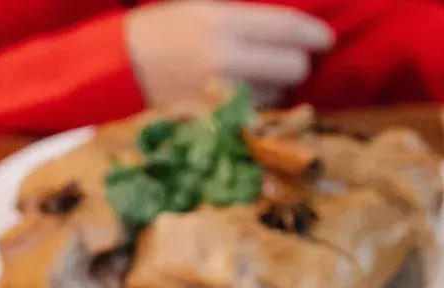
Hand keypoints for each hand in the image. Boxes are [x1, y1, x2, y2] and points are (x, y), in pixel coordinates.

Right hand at [124, 1, 333, 108]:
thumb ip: (247, 16)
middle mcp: (226, 59)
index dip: (314, 34)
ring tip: (253, 77)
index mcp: (223, 21)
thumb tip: (291, 28)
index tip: (325, 39)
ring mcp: (221, 94)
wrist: (118, 69)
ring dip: (275, 87)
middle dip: (296, 64)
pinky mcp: (214, 121)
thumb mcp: (203, 7)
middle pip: (292, 67)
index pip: (288, 28)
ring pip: (276, 95)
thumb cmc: (161, 31)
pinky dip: (256, 107)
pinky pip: (255, 116)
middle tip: (288, 60)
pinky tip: (242, 96)